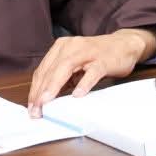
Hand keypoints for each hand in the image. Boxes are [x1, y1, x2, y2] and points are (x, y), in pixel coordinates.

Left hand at [26, 27, 155, 116]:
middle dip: (41, 92)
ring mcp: (87, 52)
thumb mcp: (75, 64)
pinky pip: (91, 73)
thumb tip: (46, 99)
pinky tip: (77, 95)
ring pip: (65, 69)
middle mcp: (71, 46)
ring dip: (54, 87)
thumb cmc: (98, 56)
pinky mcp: (103, 60)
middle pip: (50, 70)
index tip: (31, 107)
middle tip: (36, 111)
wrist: (124, 44)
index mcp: (61, 47)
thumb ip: (61, 77)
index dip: (34, 89)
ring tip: (47, 103)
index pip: (42, 70)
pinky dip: (83, 84)